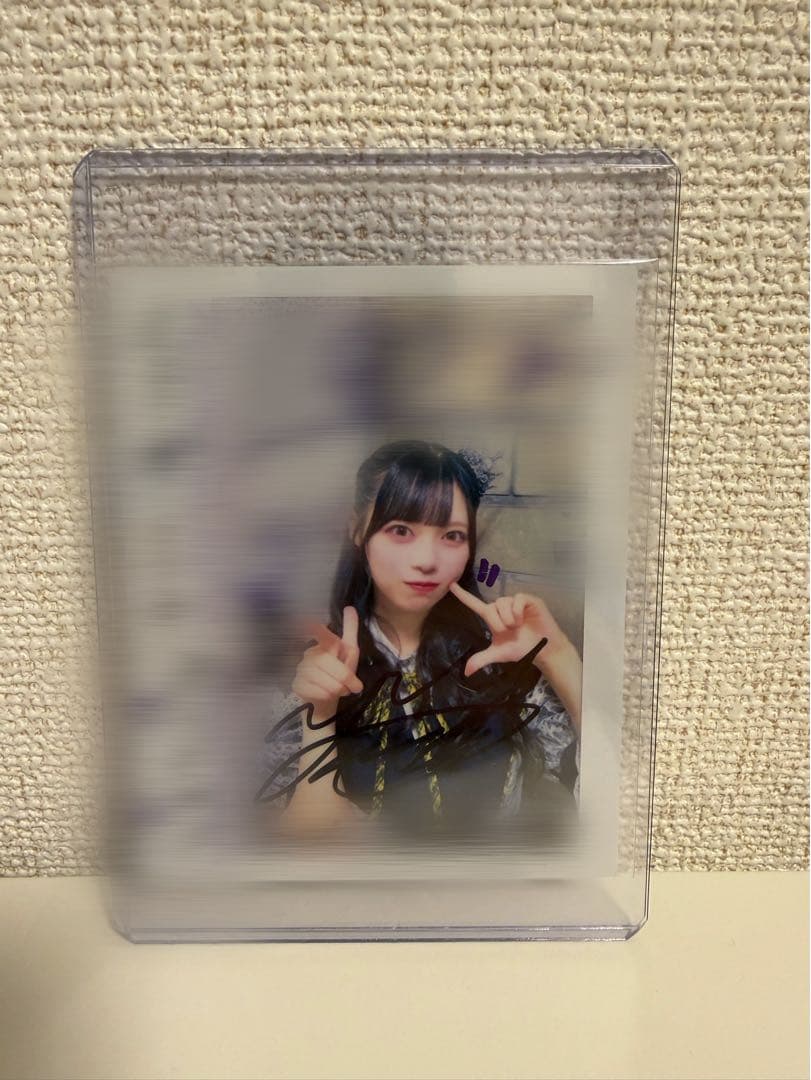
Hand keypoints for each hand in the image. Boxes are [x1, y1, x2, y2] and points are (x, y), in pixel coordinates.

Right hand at [292, 606, 363, 709]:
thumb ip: (350, 631)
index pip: (321, 635)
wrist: (329, 697)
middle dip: (345, 676)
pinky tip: (328, 694)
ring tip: (341, 690)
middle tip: (354, 686)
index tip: (308, 623)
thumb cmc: (340, 672)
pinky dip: (327, 695)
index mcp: (323, 644)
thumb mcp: (350, 653)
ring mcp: (301, 669)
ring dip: (338, 688)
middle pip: (327, 662)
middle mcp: (309, 654)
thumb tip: (350, 608)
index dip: (316, 630)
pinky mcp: (297, 684)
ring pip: (323, 678)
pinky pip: (316, 691)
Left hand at [448, 580, 565, 677]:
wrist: (544, 650)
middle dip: (499, 623)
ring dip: (509, 618)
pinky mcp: (528, 599)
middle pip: (491, 607)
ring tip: (519, 626)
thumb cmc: (522, 649)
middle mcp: (502, 607)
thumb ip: (482, 659)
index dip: (463, 595)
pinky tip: (524, 619)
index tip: (451, 585)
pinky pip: (517, 599)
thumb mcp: (499, 654)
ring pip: (503, 603)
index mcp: (492, 617)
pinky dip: (518, 611)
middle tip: (510, 631)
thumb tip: (466, 672)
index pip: (474, 604)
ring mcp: (515, 602)